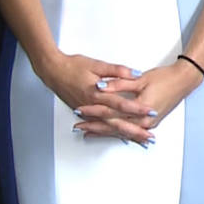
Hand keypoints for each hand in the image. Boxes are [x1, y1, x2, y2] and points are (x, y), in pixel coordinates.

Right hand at [32, 51, 154, 141]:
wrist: (52, 71)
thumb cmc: (72, 66)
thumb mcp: (97, 64)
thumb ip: (117, 70)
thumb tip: (135, 74)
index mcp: (97, 93)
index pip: (122, 104)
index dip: (137, 109)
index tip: (150, 112)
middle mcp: (92, 106)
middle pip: (116, 121)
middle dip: (134, 130)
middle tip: (149, 136)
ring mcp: (87, 111)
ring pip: (108, 127)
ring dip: (124, 133)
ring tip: (139, 139)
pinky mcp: (83, 112)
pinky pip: (99, 125)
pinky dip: (110, 132)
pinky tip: (119, 135)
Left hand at [77, 61, 203, 143]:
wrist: (184, 81)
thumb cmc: (165, 78)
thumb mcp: (140, 79)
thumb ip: (119, 83)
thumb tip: (100, 86)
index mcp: (140, 109)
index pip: (111, 113)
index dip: (94, 112)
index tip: (80, 111)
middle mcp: (143, 121)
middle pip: (113, 126)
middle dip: (94, 126)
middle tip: (78, 126)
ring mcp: (148, 124)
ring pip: (120, 131)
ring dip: (103, 132)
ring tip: (87, 132)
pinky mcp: (150, 123)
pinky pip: (129, 131)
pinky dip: (116, 132)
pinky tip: (108, 133)